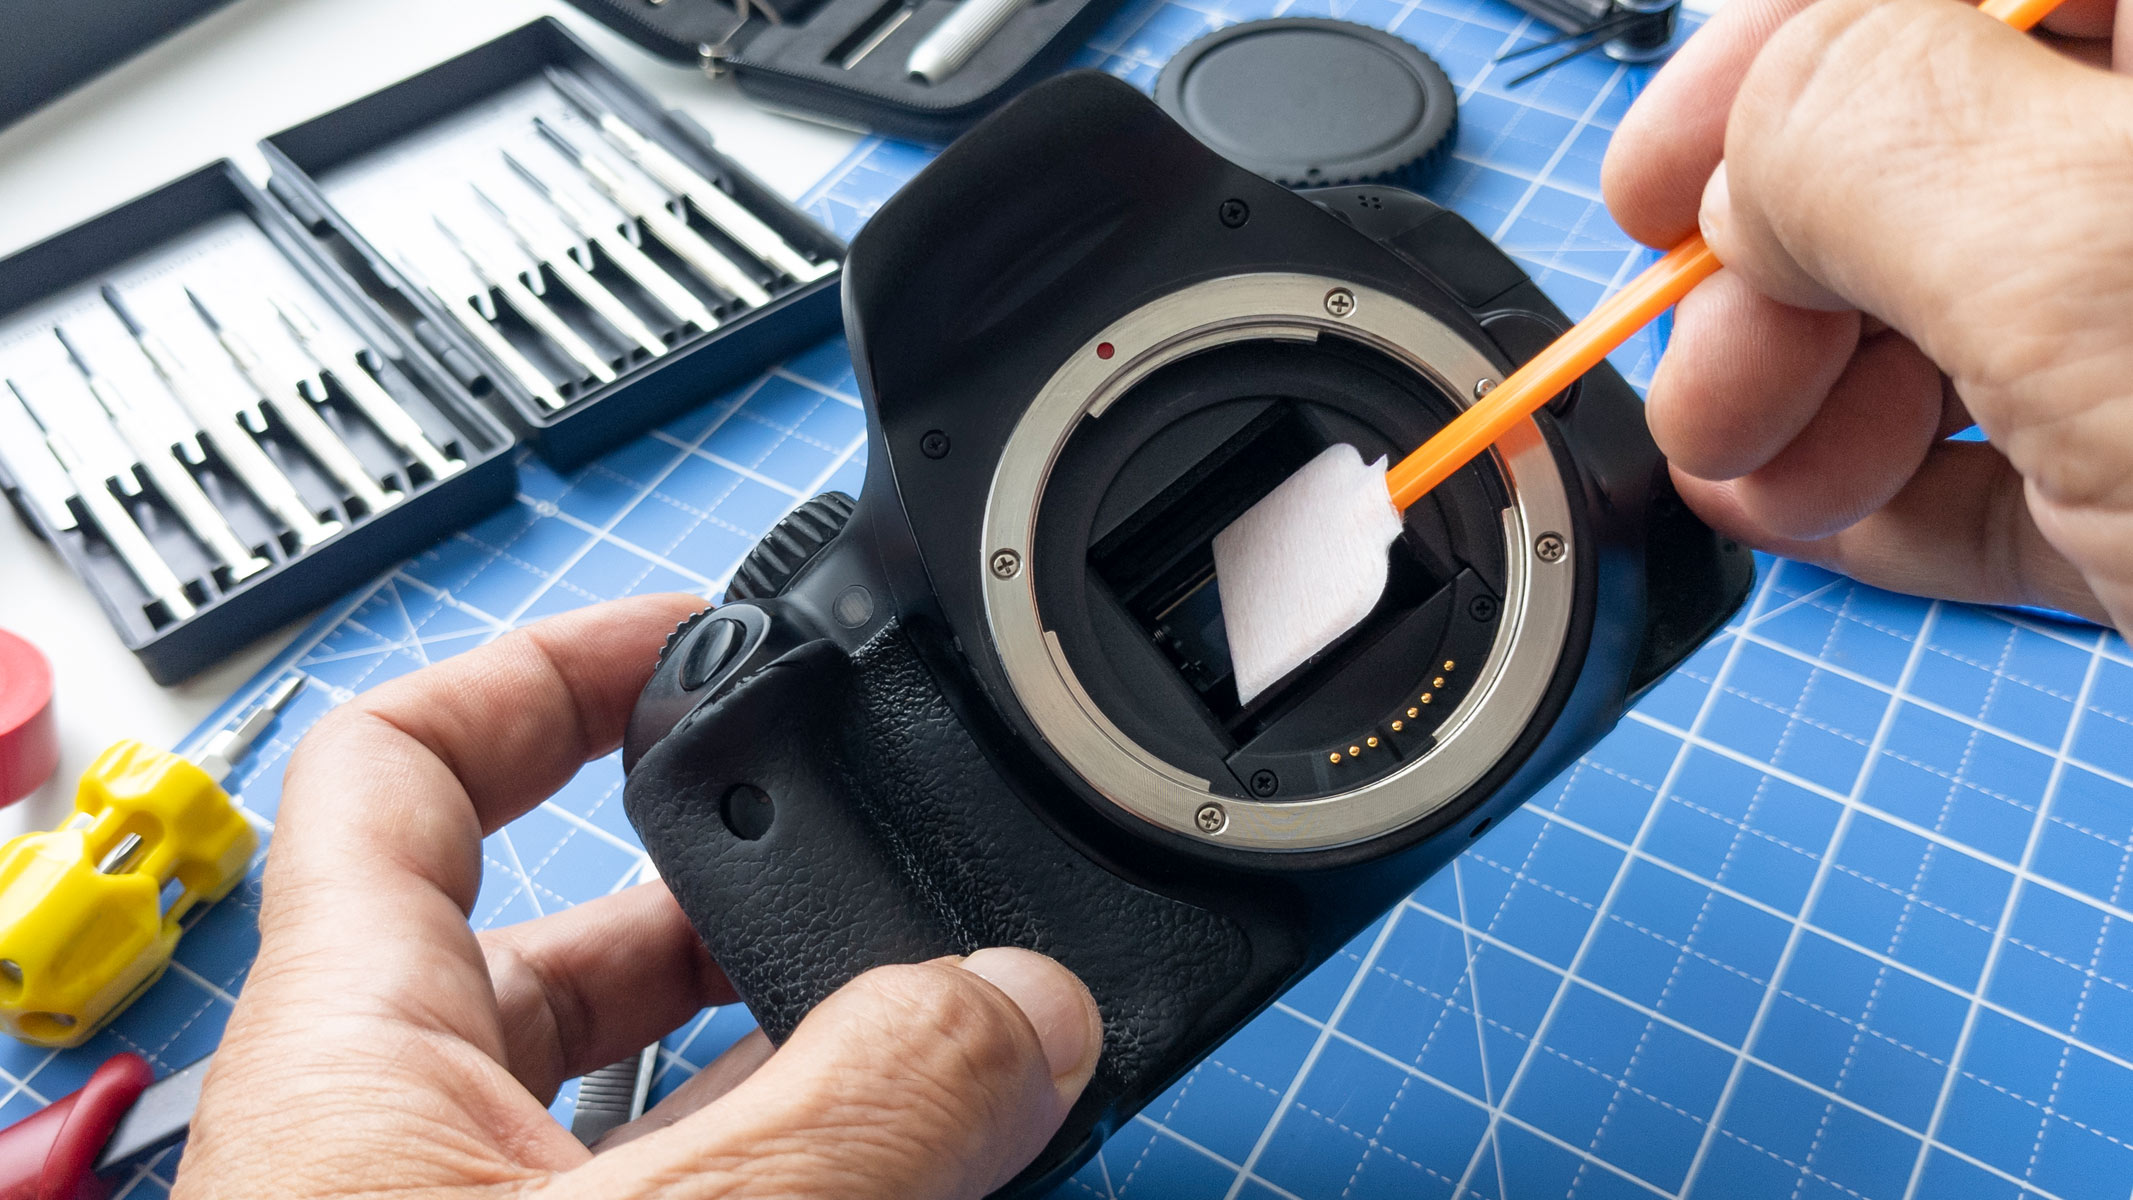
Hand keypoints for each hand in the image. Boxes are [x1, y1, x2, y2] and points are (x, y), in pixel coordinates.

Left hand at [175, 594, 1101, 1199]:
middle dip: (740, 881)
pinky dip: (801, 1169)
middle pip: (560, 930)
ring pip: (641, 1095)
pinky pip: (686, 1197)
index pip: (398, 762)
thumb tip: (1022, 1010)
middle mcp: (396, 1143)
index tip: (702, 630)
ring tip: (948, 1026)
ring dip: (795, 1047)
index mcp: (351, 1059)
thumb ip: (857, 1110)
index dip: (553, 663)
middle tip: (884, 858)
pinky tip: (920, 1171)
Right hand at [1602, 0, 2132, 631]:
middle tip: (1718, 389)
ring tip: (1777, 494)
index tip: (1654, 188)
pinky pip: (2022, 453)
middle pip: (1932, 150)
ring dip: (1816, 411)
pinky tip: (1839, 530)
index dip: (1768, 66)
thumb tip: (1745, 172)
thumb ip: (1865, 140)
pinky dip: (1906, 497)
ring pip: (1966, 310)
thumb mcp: (2081, 253)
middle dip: (1777, 283)